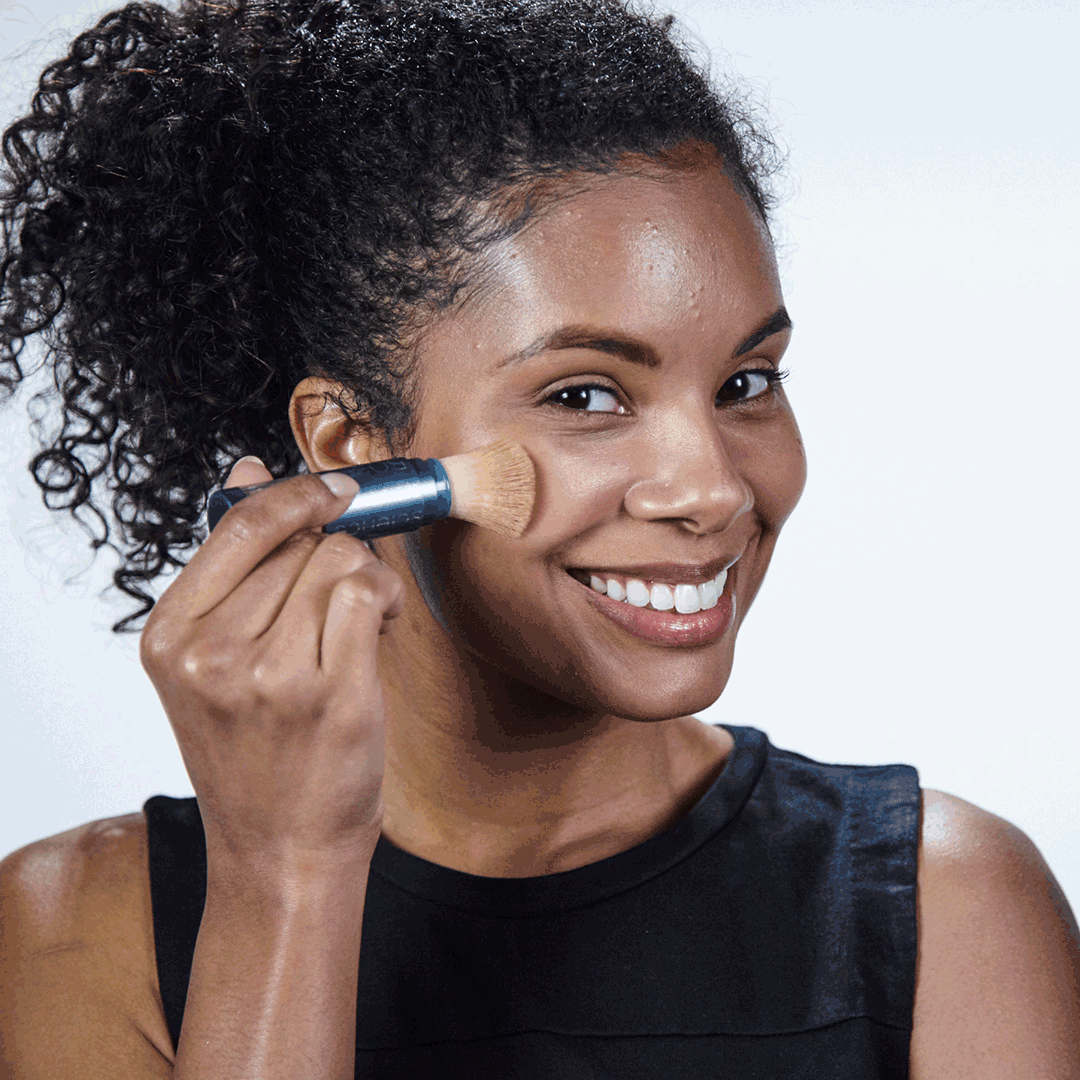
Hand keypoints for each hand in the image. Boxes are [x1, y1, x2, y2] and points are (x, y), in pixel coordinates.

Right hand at [140, 456, 404, 877]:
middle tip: (336, 602)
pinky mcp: (333, 694)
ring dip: (364, 580)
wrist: (279, 851)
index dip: (297, 494)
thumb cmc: (254, 752)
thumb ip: (234, 566)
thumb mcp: (213, 661)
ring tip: (354, 627)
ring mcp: (272, 675)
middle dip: (334, 554)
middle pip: (301, 539)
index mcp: (170, 635)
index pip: (240, 523)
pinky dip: (384, 601)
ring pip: (342, 560)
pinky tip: (377, 631)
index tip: (333, 489)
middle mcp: (211, 654)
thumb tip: (249, 469)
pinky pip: (369, 593)